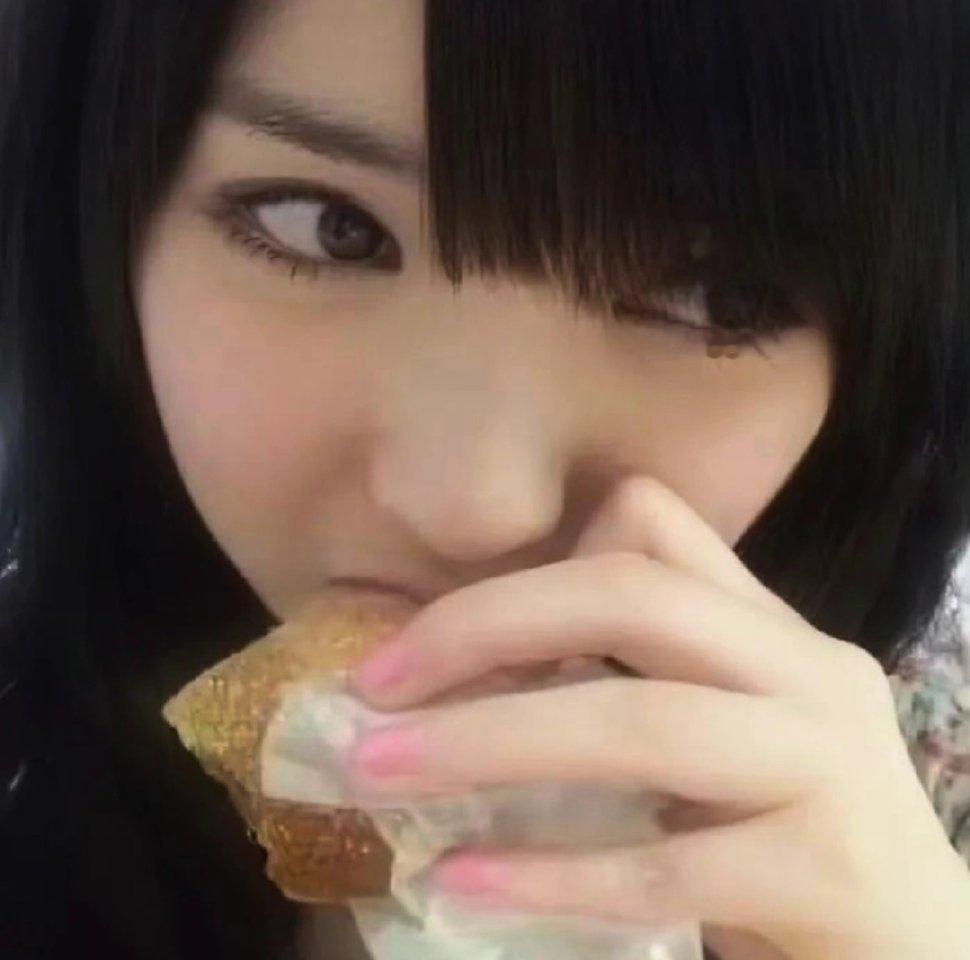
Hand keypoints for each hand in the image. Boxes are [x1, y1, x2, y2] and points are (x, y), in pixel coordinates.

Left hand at [347, 476, 969, 958]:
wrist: (923, 953)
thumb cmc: (793, 830)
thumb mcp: (725, 732)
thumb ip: (636, 683)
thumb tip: (475, 676)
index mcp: (770, 629)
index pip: (653, 525)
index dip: (536, 563)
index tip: (437, 634)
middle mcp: (808, 672)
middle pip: (631, 598)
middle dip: (487, 628)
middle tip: (376, 684)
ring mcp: (829, 767)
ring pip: (640, 722)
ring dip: (491, 743)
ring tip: (383, 775)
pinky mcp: (829, 872)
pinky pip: (663, 865)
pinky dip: (551, 872)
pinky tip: (462, 883)